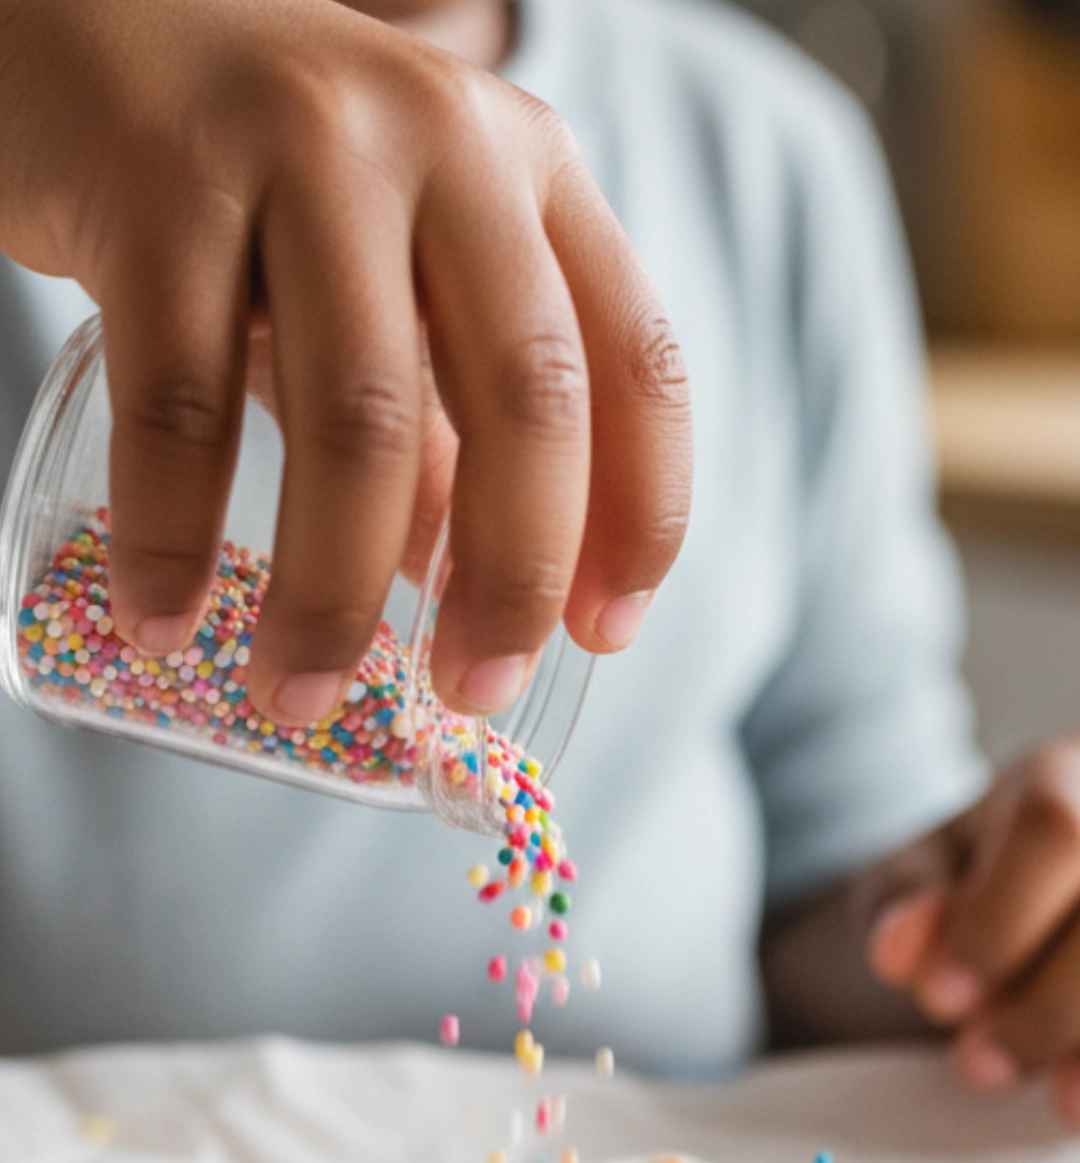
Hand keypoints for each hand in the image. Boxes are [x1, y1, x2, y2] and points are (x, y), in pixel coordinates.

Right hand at [0, 0, 690, 721]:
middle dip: (507, 581)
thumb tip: (463, 590)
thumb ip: (438, 417)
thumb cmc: (250, 177)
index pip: (635, 360)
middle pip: (524, 400)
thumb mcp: (385, 275)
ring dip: (334, 592)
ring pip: (363, 418)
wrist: (72, 16)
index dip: (641, 515)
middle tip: (465, 694)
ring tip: (296, 694)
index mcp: (525, 170)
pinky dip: (173, 535)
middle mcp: (442, 140)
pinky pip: (183, 402)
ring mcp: (305, 148)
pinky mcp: (160, 179)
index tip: (604, 637)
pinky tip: (161, 621)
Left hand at [867, 738, 1079, 1123]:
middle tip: (980, 1065)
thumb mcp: (927, 874)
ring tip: (1054, 1097)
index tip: (943, 998)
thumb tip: (900, 952)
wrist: (1038, 890)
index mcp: (1069, 775)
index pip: (1055, 832)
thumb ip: (905, 903)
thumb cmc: (987, 876)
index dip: (1000, 922)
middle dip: (1047, 1007)